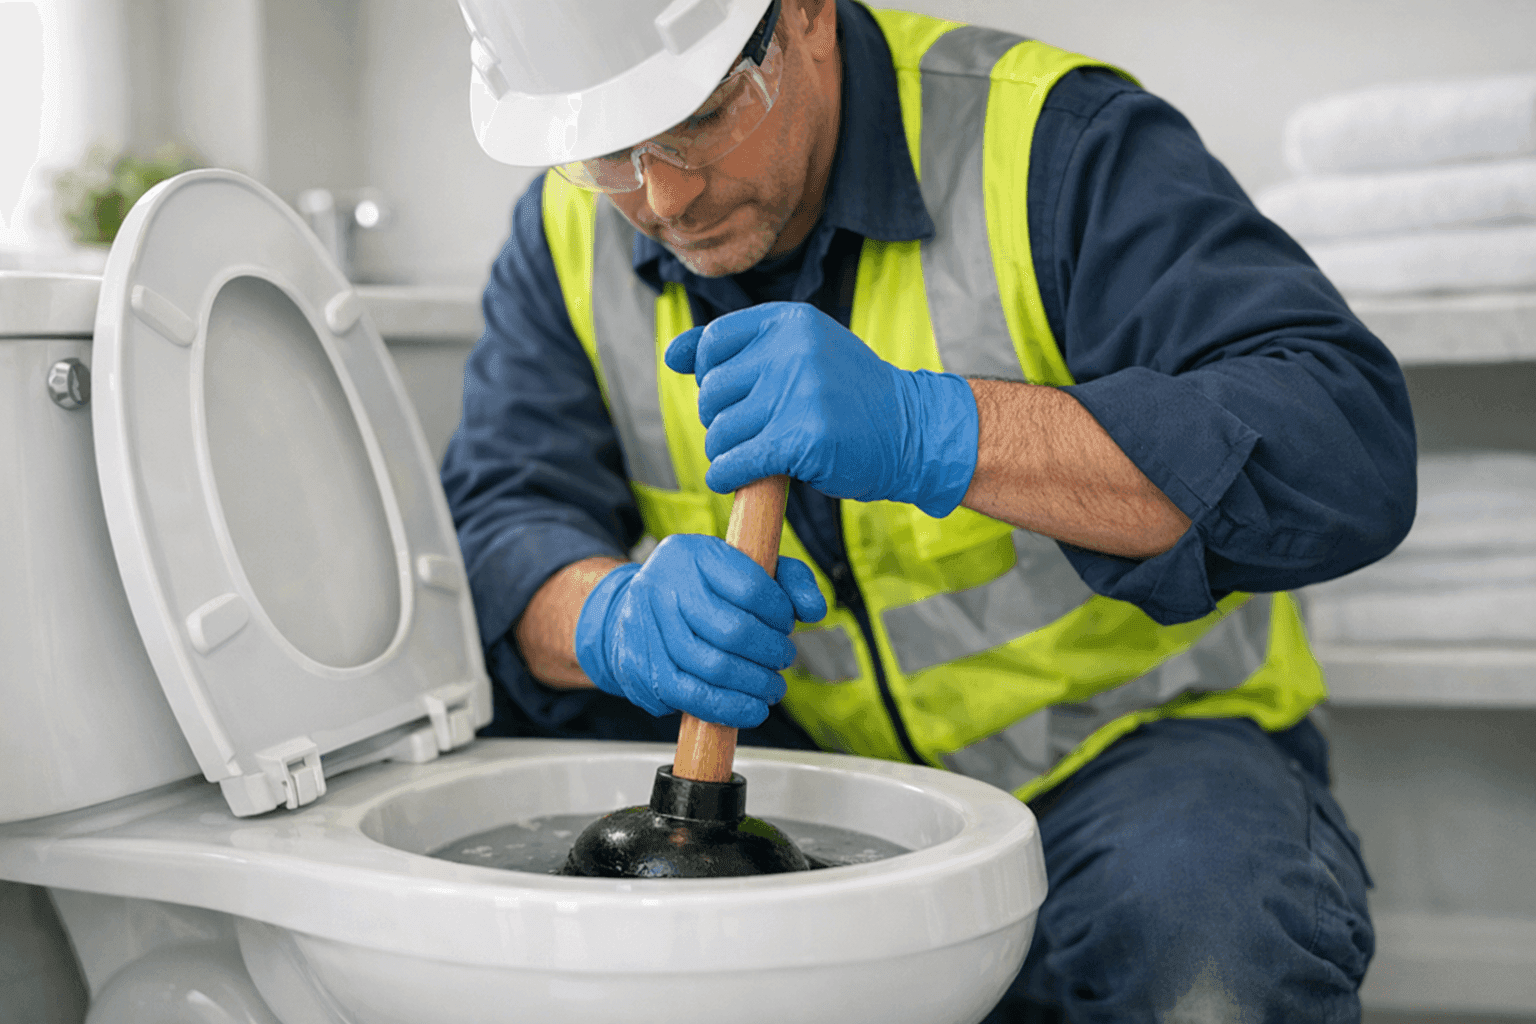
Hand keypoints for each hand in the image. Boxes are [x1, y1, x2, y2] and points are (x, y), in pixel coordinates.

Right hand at [573, 534, 826, 727]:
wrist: (634, 608)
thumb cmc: (702, 590)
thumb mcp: (747, 568)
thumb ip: (790, 581)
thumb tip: (814, 610)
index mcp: (694, 554)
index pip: (751, 587)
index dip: (780, 614)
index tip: (786, 625)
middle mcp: (663, 585)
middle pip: (733, 632)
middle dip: (771, 653)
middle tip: (783, 658)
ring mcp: (645, 627)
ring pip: (712, 668)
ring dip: (754, 685)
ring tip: (772, 687)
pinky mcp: (638, 666)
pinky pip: (689, 696)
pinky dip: (728, 709)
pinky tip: (751, 709)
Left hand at [664, 302, 979, 516]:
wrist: (911, 431)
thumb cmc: (850, 397)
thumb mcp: (804, 351)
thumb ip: (742, 349)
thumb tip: (672, 356)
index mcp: (790, 322)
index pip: (713, 343)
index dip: (708, 375)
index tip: (728, 395)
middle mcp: (792, 350)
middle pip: (711, 391)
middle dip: (719, 420)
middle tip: (748, 432)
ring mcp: (798, 393)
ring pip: (720, 431)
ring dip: (725, 453)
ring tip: (751, 456)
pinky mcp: (802, 438)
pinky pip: (736, 461)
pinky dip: (726, 476)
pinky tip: (734, 480)